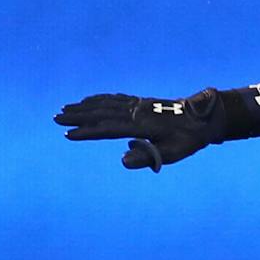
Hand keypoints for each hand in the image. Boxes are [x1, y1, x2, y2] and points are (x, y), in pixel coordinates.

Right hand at [55, 89, 227, 170]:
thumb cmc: (189, 139)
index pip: (108, 129)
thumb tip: (123, 161)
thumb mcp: (173, 153)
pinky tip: (88, 100)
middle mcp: (136, 112)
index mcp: (141, 125)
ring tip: (64, 109)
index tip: (68, 135)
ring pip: (105, 104)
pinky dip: (99, 99)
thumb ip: (148, 157)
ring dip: (84, 107)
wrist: (203, 117)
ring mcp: (137, 105)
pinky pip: (115, 99)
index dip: (87, 132)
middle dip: (77, 116)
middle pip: (101, 113)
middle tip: (55, 118)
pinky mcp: (141, 102)